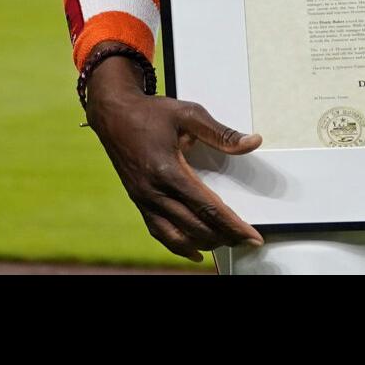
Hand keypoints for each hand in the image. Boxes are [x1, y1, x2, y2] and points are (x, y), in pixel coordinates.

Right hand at [83, 53, 263, 261]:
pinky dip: (177, 244)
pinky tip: (193, 251)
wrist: (112, 113)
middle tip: (247, 241)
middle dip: (224, 237)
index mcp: (168, 171)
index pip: (208, 208)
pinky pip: (158, 231)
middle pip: (195, 226)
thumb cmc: (150, 113)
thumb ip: (222, 133)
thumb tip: (252, 142)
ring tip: (226, 245)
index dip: (233, 225)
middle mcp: (153, 191)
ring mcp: (143, 199)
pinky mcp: (138, 200)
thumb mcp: (189, 114)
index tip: (252, 236)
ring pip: (175, 235)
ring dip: (203, 243)